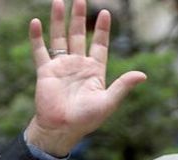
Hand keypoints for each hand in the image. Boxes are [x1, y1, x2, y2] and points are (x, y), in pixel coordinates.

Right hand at [25, 0, 146, 155]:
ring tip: (58, 2)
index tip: (105, 12)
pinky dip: (37, 37)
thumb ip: (123, 86)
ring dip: (58, 20)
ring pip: (59, 37)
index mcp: (95, 71)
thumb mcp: (109, 101)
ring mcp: (61, 66)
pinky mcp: (45, 71)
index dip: (102, 29)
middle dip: (79, 17)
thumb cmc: (87, 119)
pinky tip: (35, 22)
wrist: (63, 128)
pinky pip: (40, 50)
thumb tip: (142, 75)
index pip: (99, 45)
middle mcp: (78, 65)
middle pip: (79, 35)